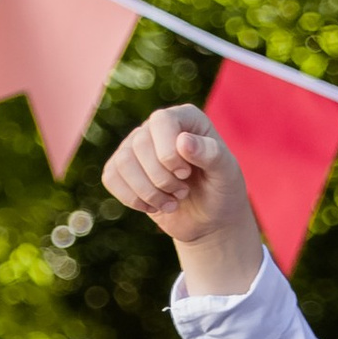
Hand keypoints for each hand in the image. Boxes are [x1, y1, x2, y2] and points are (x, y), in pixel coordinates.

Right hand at [102, 103, 262, 292]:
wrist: (210, 220)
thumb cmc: (222, 191)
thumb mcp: (226, 174)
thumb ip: (211, 154)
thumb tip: (183, 141)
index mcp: (186, 118)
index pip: (161, 120)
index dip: (168, 151)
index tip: (185, 174)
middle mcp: (157, 127)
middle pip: (139, 144)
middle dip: (161, 178)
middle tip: (183, 192)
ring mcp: (137, 147)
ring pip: (123, 162)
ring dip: (148, 192)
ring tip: (172, 202)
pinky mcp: (123, 169)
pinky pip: (111, 177)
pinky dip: (132, 198)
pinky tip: (154, 207)